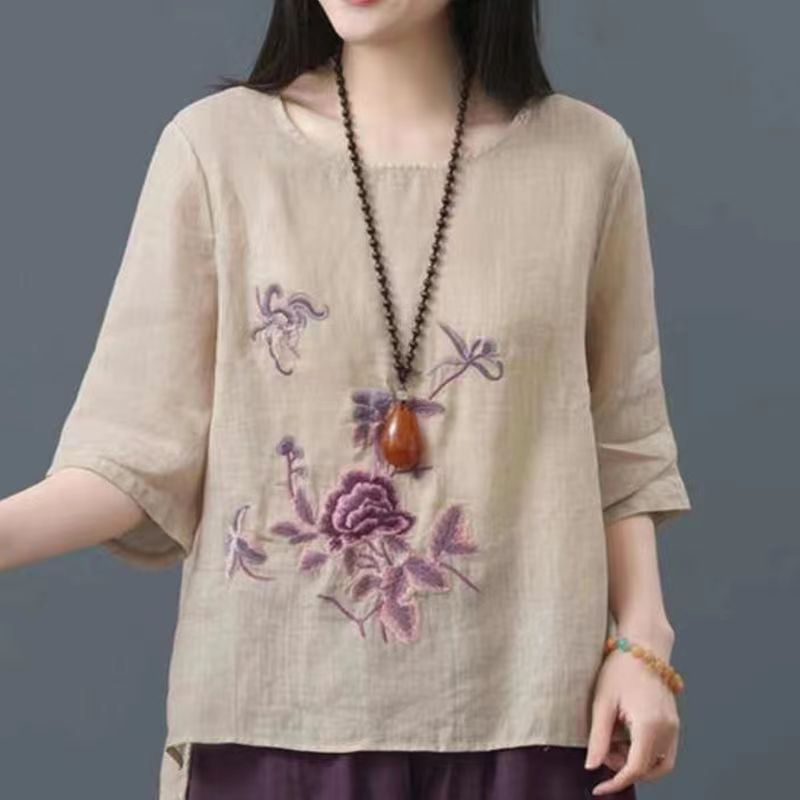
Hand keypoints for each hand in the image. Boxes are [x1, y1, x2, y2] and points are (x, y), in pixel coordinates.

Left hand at [584, 637, 680, 795]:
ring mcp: (674, 726)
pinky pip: (664, 750)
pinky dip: (646, 753)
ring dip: (636, 762)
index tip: (598, 787)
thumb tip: (592, 766)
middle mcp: (668, 729)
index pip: (635, 769)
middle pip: (648, 769)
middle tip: (602, 749)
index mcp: (650, 726)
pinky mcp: (674, 721)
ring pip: (658, 763)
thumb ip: (598, 737)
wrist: (643, 643)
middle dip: (623, 768)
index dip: (615, 782)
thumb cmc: (620, 668)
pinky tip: (626, 736)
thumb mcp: (602, 702)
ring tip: (613, 741)